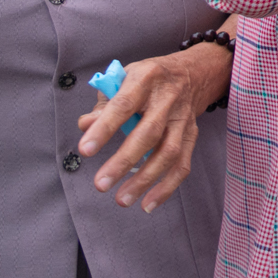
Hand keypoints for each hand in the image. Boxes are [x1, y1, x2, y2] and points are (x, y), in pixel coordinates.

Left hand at [75, 41, 231, 211]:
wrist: (192, 73)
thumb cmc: (148, 79)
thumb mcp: (124, 78)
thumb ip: (103, 103)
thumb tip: (85, 125)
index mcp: (146, 78)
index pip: (123, 105)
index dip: (104, 127)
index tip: (85, 150)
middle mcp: (168, 99)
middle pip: (149, 133)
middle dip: (124, 161)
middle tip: (101, 184)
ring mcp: (183, 118)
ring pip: (168, 152)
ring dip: (146, 179)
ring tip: (122, 200)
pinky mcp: (192, 135)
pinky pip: (182, 164)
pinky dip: (167, 187)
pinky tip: (148, 204)